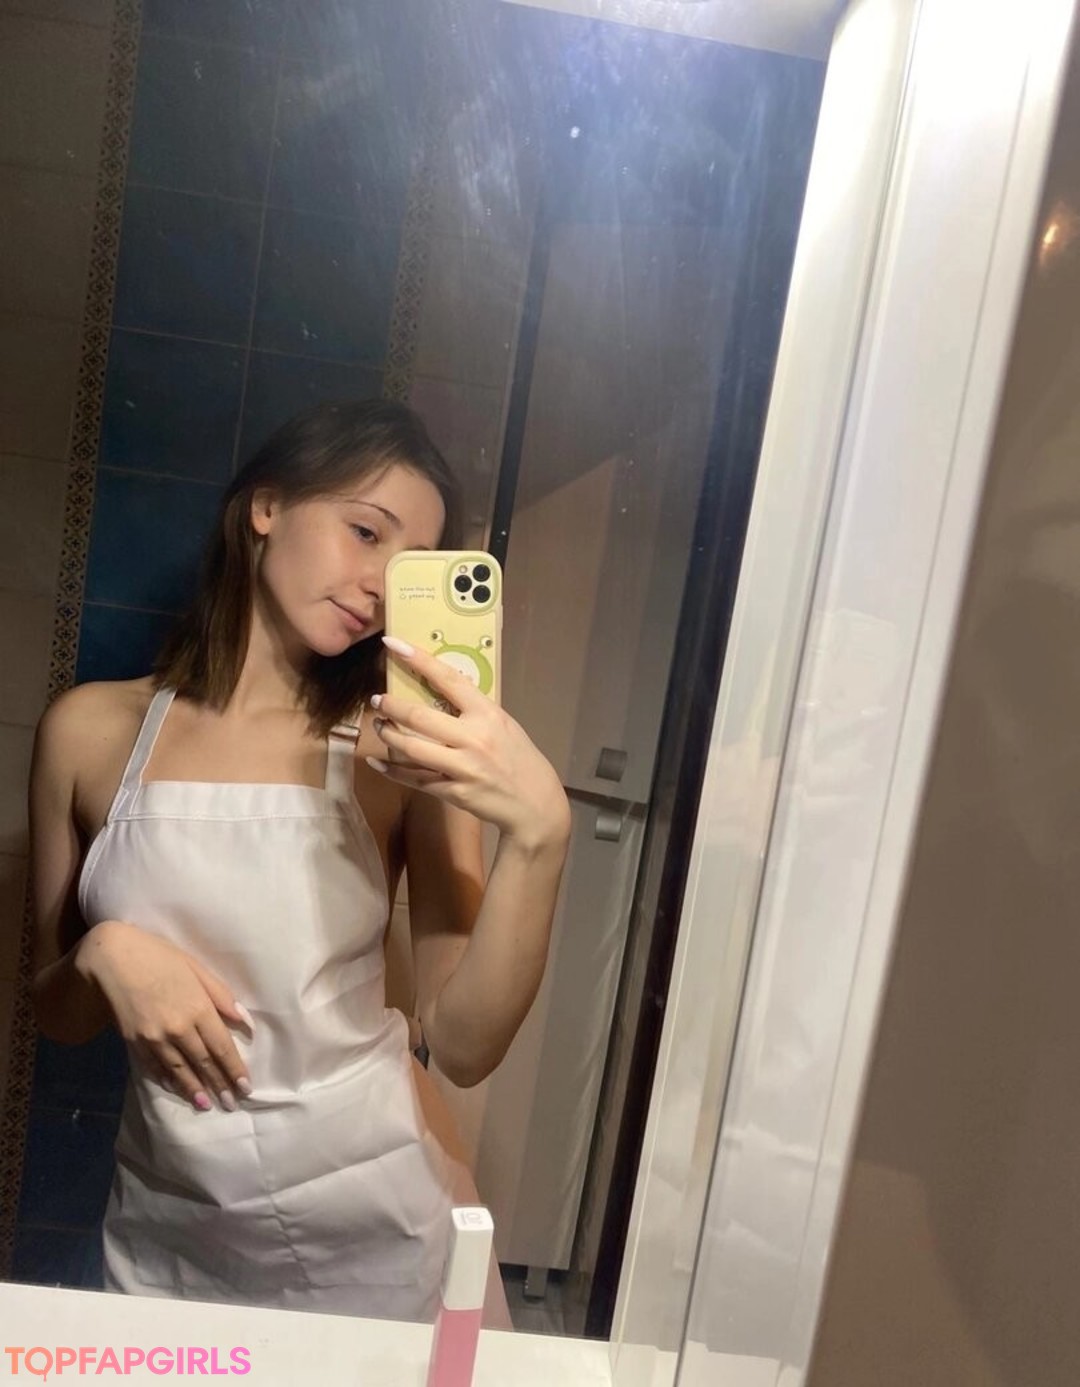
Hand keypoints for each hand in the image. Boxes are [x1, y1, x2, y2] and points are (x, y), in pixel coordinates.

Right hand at [75, 920, 252, 1110]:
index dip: (234, 1070)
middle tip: (232, 1104)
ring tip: (207, 1105)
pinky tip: (176, 1088)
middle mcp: (178, 1028)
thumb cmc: (160, 956)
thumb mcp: (197, 968)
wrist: (113, 956)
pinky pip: (154, 1066)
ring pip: (179, 1070)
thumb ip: (221, 996)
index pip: (221, 1047)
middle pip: (203, 1063)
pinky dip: (167, 1080)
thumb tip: (244, 1022)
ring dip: (194, 1090)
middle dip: (219, 1085)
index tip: (246, 1087)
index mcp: (198, 1008)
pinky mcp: (133, 1041)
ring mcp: (153, 1038)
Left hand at [370, 638, 570, 849]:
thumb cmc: (520, 759)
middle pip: (420, 717)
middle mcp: (473, 738)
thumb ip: (475, 711)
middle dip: (391, 706)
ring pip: (412, 748)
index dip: (418, 660)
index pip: (448, 679)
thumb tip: (443, 693)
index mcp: (488, 714)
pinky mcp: (454, 792)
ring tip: (378, 726)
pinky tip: (378, 762)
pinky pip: (416, 779)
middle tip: (376, 700)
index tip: (392, 644)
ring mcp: (462, 767)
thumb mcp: (504, 725)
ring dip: (389, 735)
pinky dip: (393, 771)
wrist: (536, 805)